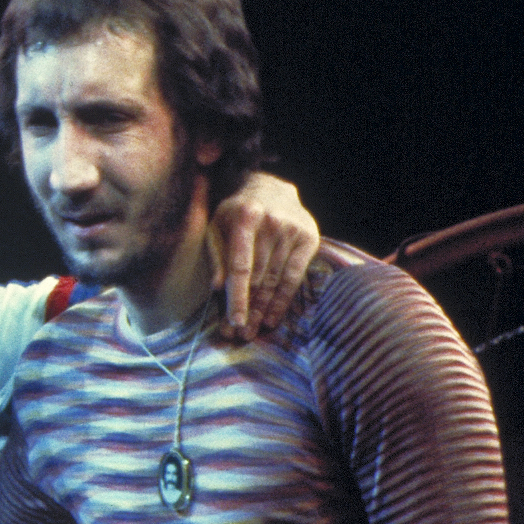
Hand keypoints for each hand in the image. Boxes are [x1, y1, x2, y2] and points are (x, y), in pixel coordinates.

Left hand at [206, 171, 320, 340]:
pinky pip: (295, 276)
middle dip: (248, 308)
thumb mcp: (215, 227)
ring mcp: (293, 230)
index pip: (241, 266)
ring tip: (253, 331)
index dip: (238, 296)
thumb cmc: (235, 214)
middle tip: (239, 335)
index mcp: (245, 217)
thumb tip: (217, 286)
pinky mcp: (308, 238)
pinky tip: (272, 317)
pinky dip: (283, 299)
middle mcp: (272, 223)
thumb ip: (215, 255)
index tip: (234, 322)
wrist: (270, 188)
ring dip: (263, 309)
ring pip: (275, 280)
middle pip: (259, 277)